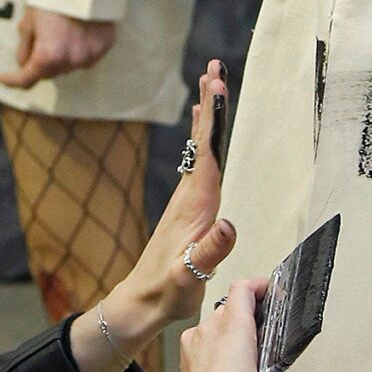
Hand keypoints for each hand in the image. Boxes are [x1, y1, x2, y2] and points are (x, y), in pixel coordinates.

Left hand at [0, 7, 117, 88]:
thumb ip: (24, 48)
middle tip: (38, 42)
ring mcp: (90, 55)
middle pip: (50, 73)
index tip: (4, 78)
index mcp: (49, 55)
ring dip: (61, 58)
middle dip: (41, 64)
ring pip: (69, 66)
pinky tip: (77, 31)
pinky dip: (79, 50)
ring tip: (60, 32)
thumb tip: (24, 64)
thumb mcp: (28, 21)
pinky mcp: (104, 47)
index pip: (27, 79)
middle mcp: (71, 61)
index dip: (13, 80)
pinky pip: (87, 56)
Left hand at [69, 63, 236, 371]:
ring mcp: (187, 201)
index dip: (213, 118)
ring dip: (206, 116)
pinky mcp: (188, 209)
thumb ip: (210, 251)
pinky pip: (199, 163)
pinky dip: (203, 140)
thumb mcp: (190, 275)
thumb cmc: (168, 292)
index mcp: (195, 206)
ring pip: (199, 148)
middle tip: (214, 68)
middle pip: (202, 141)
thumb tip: (229, 224)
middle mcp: (189, 196)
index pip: (207, 152)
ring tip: (211, 86)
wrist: (142, 303)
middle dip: (209, 104)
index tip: (216, 85)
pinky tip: (202, 133)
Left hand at [180, 280, 276, 371]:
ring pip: (214, 328)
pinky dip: (212, 352)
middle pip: (229, 310)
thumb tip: (263, 348)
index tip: (271, 294)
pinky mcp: (185, 361)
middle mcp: (210, 327)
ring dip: (227, 337)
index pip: (243, 288)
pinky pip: (200, 345)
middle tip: (262, 336)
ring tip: (243, 359)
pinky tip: (225, 370)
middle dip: (245, 320)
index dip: (259, 288)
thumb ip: (268, 351)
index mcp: (234, 323)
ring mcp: (194, 343)